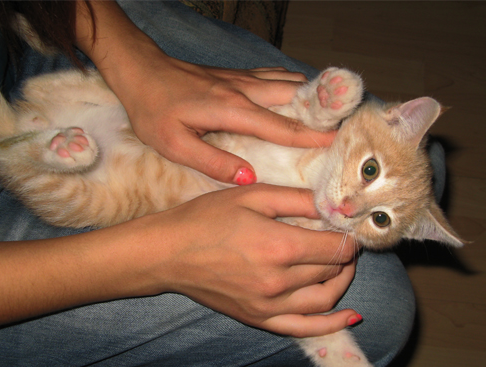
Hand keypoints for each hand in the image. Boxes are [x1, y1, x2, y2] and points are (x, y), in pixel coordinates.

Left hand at [75, 1, 335, 183]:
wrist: (139, 70)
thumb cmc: (153, 109)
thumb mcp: (174, 144)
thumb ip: (212, 161)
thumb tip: (248, 177)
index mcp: (231, 110)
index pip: (281, 126)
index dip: (312, 136)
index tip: (339, 144)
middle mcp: (243, 90)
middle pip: (295, 96)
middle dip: (323, 110)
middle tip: (346, 126)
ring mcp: (241, 78)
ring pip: (287, 82)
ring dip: (312, 96)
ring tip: (333, 113)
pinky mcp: (235, 75)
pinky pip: (274, 77)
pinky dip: (294, 86)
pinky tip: (299, 96)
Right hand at [139, 184, 358, 337]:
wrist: (168, 253)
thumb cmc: (206, 218)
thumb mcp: (252, 196)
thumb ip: (297, 199)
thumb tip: (334, 204)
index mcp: (280, 246)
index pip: (336, 246)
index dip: (350, 235)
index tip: (349, 225)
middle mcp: (279, 282)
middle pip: (333, 271)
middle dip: (346, 254)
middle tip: (342, 239)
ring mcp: (269, 306)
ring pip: (326, 299)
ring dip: (343, 282)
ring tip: (342, 266)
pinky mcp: (259, 319)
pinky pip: (305, 329)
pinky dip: (331, 324)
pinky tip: (350, 316)